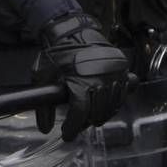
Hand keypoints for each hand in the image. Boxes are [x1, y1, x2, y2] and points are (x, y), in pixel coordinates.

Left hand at [32, 13, 130, 139]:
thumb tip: (45, 129)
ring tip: (91, 118)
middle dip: (86, 123)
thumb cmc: (56, 54)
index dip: (73, 127)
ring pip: (112, 105)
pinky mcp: (122, 68)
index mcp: (80, 82)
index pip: (80, 113)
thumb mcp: (43, 78)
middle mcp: (100, 78)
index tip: (68, 134)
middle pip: (97, 112)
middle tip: (78, 126)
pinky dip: (115, 103)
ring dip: (101, 115)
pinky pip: (123, 92)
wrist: (72, 31)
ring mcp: (114, 73)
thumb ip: (44, 106)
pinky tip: (106, 107)